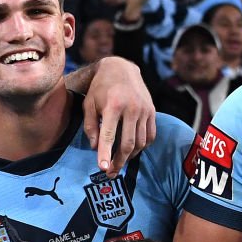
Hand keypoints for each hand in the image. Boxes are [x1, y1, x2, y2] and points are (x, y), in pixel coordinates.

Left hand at [81, 56, 156, 173]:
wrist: (121, 68)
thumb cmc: (100, 88)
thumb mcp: (88, 104)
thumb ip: (90, 126)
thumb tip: (96, 147)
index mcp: (113, 106)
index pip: (109, 136)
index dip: (106, 154)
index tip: (102, 168)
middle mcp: (132, 109)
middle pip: (128, 144)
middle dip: (119, 161)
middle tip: (110, 172)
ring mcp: (145, 110)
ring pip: (140, 142)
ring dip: (130, 156)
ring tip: (119, 162)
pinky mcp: (152, 111)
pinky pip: (150, 135)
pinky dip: (142, 146)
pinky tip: (133, 151)